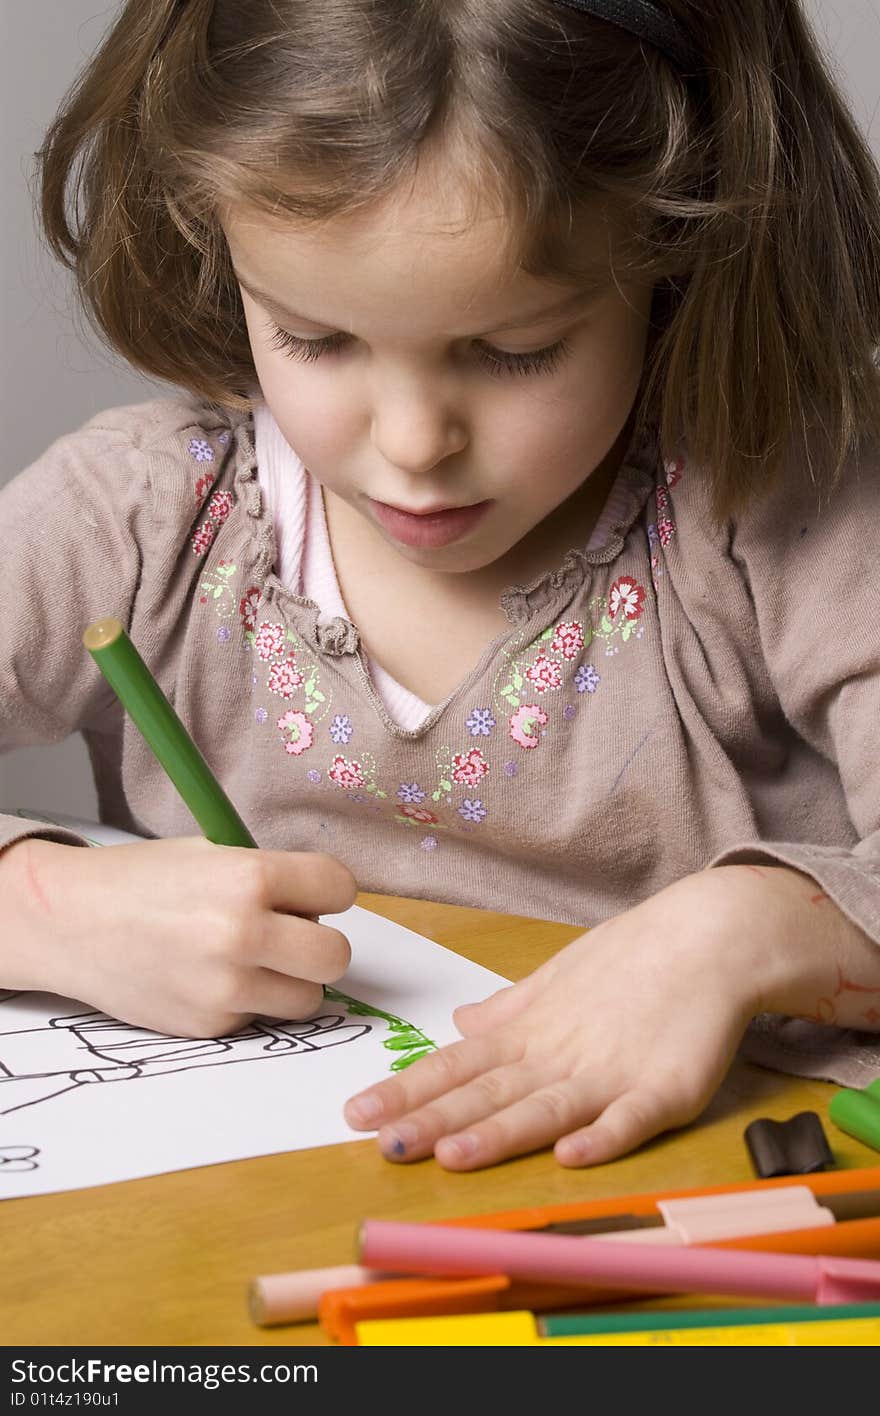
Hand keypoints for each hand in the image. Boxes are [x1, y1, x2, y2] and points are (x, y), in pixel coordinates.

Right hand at [1, 836, 355, 1036]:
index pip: (340, 888)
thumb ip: (270, 877)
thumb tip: (322, 905)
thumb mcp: (210, 854)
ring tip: (254, 959)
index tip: (313, 894)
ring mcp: (226, 986)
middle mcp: (242, 933)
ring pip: (308, 998)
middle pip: (336, 955)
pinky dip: (248, 1001)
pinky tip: (210, 977)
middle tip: (293, 935)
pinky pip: (260, 1016)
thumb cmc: (143, 881)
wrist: (71, 922)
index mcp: (248, 877)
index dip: (329, 891)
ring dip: (291, 981)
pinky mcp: (210, 1025)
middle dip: (321, 945)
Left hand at [345, 870, 764, 1168]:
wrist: (708, 937)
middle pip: (488, 1091)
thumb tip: (460, 1025)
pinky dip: (603, 1135)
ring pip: (545, 1108)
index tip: (357, 1111)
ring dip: (498, 1133)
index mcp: (530, 1032)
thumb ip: (510, 1010)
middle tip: (380, 1144)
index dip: (407, 1090)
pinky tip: (571, 1155)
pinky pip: (631, 1117)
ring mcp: (611, 1072)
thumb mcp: (558, 979)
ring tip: (451, 1155)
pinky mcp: (666, 1088)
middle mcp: (559, 1054)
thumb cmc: (632, 959)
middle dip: (432, 1119)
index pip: (456, 1065)